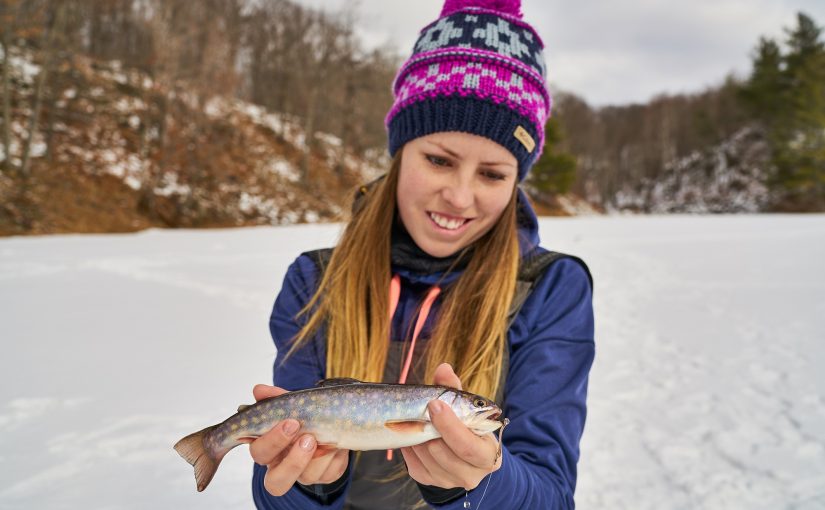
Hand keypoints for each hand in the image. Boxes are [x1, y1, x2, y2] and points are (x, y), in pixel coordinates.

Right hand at [248, 384, 349, 495]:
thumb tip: (258, 390)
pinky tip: (339, 444)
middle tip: (308, 437)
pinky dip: (335, 457)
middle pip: (276, 480)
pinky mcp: (325, 476)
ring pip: (307, 477)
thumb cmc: (304, 416)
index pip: (259, 453)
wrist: (331, 423)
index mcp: (268, 449)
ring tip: (327, 439)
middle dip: (293, 460)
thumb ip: (276, 398)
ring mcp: (304, 475)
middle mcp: (283, 466)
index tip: (291, 422)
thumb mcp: (292, 405)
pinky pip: (329, 473)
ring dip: (319, 457)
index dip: (272, 441)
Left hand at [400, 364, 502, 489]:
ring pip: (426, 457)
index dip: (449, 425)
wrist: (467, 457)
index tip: (434, 404)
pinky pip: (414, 465)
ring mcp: (450, 481)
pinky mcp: (432, 482)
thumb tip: (444, 368)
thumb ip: (454, 389)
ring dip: (418, 436)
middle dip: (430, 429)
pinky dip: (410, 447)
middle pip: (443, 452)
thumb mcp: (466, 409)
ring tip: (420, 421)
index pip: (466, 445)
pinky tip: (414, 435)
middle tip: (425, 411)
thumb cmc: (467, 426)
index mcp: (487, 453)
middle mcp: (472, 473)